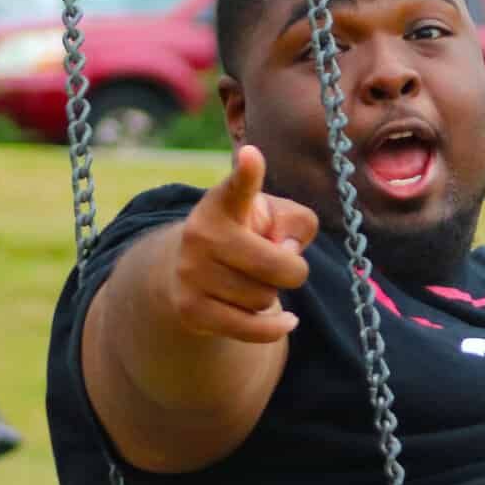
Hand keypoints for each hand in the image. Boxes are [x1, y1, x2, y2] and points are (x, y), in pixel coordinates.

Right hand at [166, 145, 318, 344]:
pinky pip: (252, 328)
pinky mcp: (190, 310)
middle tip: (285, 264)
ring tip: (253, 282)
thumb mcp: (274, 216)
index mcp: (222, 203)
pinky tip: (286, 320)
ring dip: (271, 295)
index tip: (252, 156)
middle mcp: (200, 234)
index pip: (238, 187)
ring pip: (263, 298)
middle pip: (275, 265)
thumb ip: (296, 222)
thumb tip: (286, 252)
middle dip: (293, 270)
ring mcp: (191, 273)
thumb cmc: (247, 235)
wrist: (189, 270)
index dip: (248, 173)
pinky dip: (275, 327)